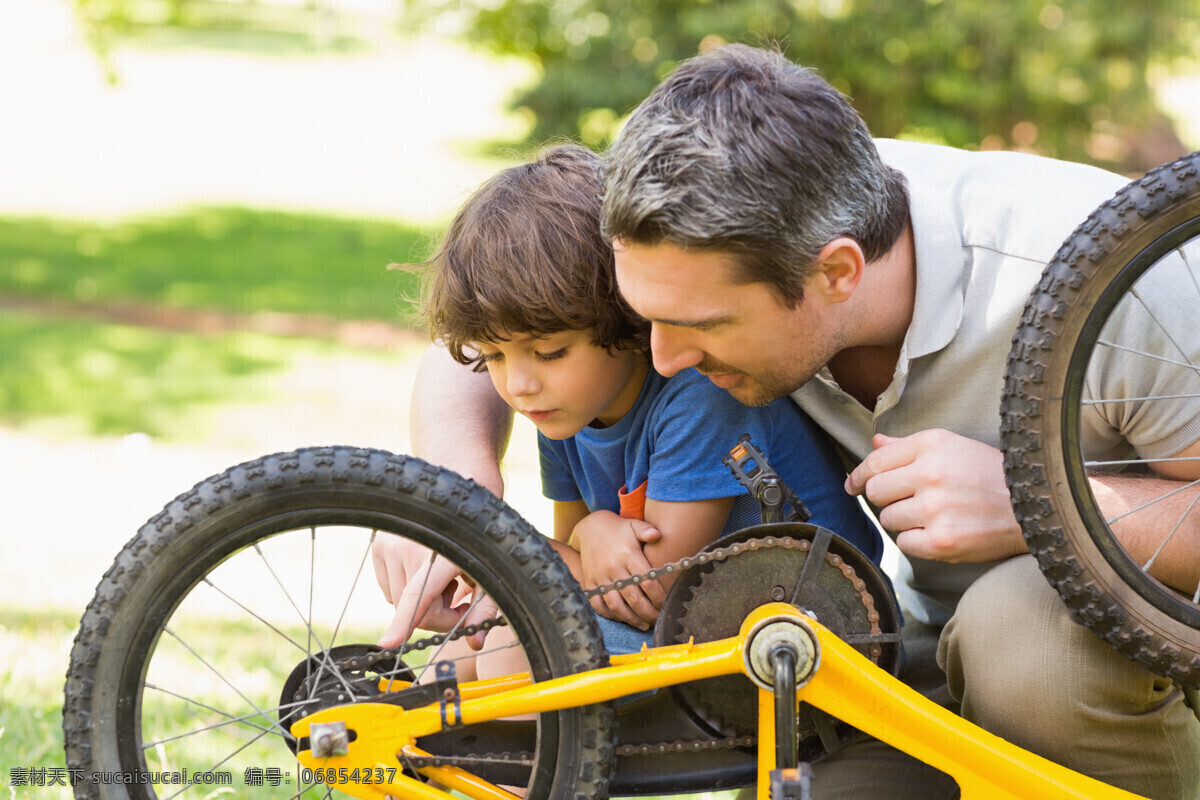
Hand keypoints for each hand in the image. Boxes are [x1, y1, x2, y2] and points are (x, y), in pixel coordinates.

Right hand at [371, 535, 497, 648]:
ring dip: (421, 604)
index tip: (388, 643)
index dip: (404, 622)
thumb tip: (475, 644)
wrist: (461, 512)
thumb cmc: (480, 546)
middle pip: (413, 609)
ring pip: (398, 602)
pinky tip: (425, 573)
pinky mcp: (380, 545)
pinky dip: (406, 591)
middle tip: (459, 599)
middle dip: (438, 616)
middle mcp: (412, 544)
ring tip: (444, 580)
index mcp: (443, 553)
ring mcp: (392, 543)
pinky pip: (388, 589)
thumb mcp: (490, 576)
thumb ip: (484, 610)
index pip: (419, 593)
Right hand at [572, 511, 665, 629]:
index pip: (647, 581)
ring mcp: (600, 577)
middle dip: (648, 612)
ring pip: (616, 605)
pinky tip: (623, 619)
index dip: (659, 597)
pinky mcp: (590, 583)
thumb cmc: (619, 529)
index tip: (667, 605)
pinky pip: (598, 605)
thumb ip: (647, 530)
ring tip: (644, 624)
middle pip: (633, 598)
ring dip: (631, 619)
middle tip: (659, 619)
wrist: (590, 528)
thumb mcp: (634, 525)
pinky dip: (611, 615)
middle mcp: (613, 568)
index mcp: (627, 554)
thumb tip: (658, 535)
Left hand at [844, 430, 1025, 562]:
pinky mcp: (942, 540)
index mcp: (930, 445)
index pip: (874, 462)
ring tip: (933, 515)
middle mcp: (930, 473)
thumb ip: (908, 447)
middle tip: (910, 501)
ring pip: (888, 519)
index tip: (853, 485)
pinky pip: (905, 544)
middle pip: (875, 491)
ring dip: (903, 521)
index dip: (858, 476)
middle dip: (886, 499)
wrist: (1037, 505)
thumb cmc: (992, 475)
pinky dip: (917, 542)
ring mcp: (935, 508)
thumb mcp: (952, 447)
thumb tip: (874, 443)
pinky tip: (940, 532)